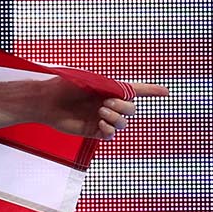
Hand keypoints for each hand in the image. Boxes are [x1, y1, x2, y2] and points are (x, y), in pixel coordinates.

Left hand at [49, 75, 167, 139]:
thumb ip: (106, 83)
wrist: (46, 100)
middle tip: (106, 103)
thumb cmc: (63, 84)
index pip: (136, 89)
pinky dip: (110, 130)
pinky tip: (101, 124)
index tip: (166, 92)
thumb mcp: (87, 77)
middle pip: (131, 110)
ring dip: (116, 117)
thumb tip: (123, 90)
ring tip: (101, 112)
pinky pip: (111, 134)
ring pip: (123, 123)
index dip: (151, 91)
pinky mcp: (94, 131)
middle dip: (124, 107)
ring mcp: (102, 118)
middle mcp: (108, 103)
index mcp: (110, 88)